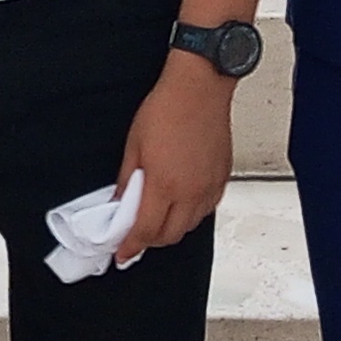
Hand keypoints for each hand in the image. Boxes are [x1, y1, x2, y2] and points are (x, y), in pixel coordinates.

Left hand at [115, 56, 233, 258]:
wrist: (199, 87)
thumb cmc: (167, 109)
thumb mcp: (133, 146)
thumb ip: (126, 180)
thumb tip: (119, 202)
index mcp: (165, 185)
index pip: (145, 231)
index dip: (130, 246)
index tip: (122, 253)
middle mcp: (191, 191)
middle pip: (170, 236)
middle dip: (150, 241)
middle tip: (135, 234)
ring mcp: (209, 186)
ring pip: (190, 226)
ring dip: (172, 228)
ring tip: (157, 216)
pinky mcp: (222, 178)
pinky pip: (206, 209)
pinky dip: (191, 214)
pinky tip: (180, 202)